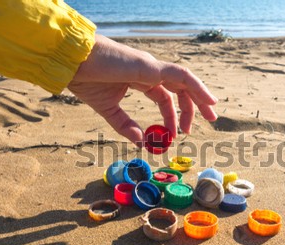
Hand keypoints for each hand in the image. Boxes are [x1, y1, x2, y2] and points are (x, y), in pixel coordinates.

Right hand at [68, 35, 217, 144]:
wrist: (72, 63)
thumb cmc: (86, 79)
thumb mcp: (109, 109)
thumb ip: (125, 125)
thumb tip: (141, 142)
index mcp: (141, 79)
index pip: (166, 97)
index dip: (175, 115)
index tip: (178, 134)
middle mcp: (150, 71)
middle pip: (180, 88)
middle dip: (195, 106)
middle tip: (206, 123)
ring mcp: (151, 67)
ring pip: (185, 81)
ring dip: (200, 96)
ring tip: (212, 112)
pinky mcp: (150, 66)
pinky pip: (181, 75)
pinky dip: (197, 86)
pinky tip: (208, 99)